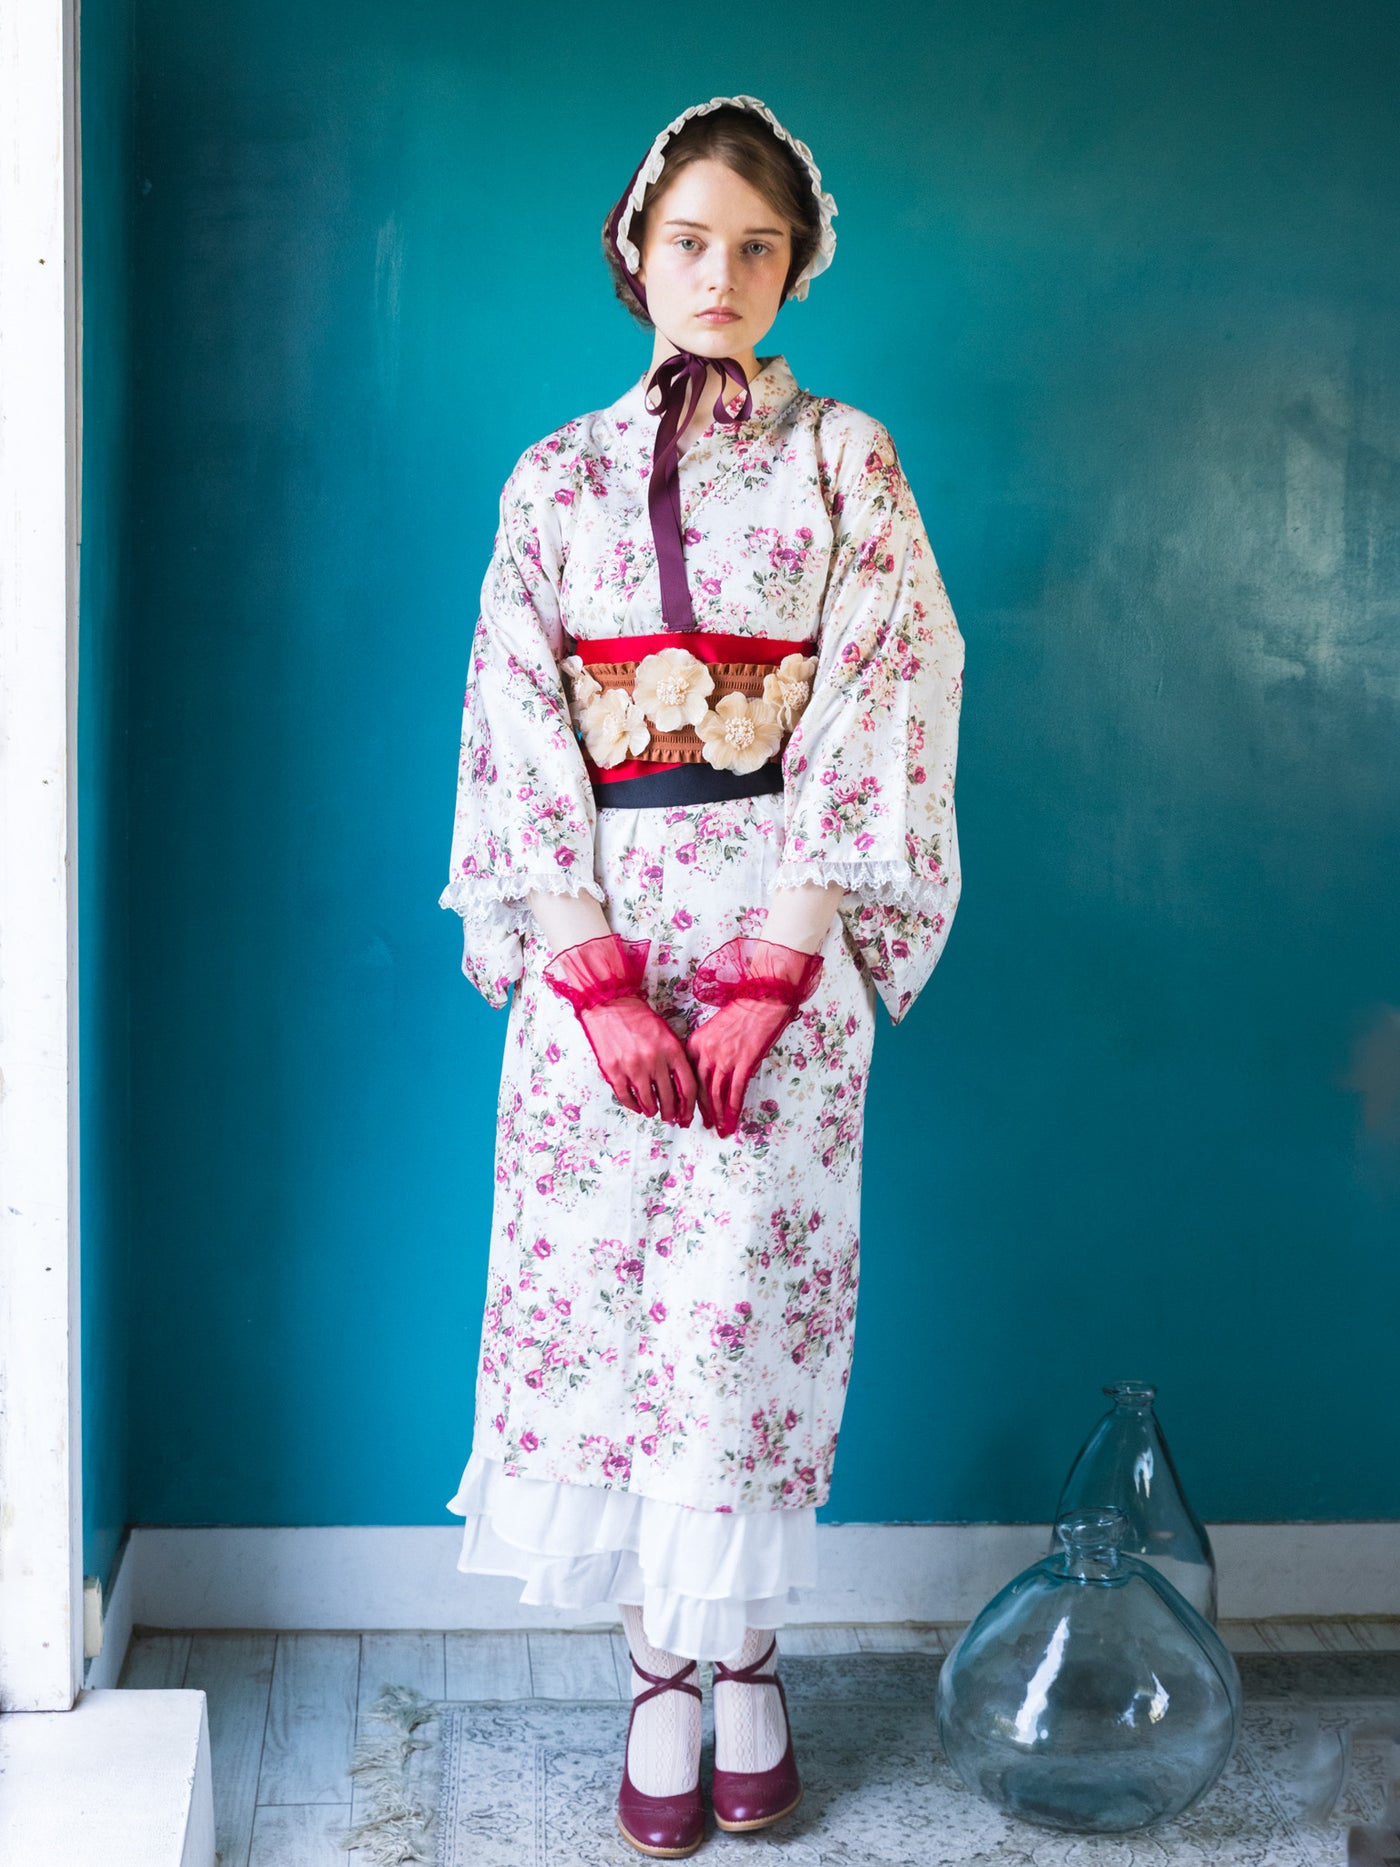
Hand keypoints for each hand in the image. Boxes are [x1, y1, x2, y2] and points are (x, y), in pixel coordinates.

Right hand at [540, 932, 696, 1125]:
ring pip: (648, 1101)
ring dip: (652, 1110)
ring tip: (653, 1111)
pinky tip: (637, 1107)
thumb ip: (675, 1060)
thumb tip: (680, 1090)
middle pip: (669, 1098)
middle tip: (670, 1117)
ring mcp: (633, 1067)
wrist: (610, 1005)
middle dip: (671, 1113)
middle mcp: (654, 1060)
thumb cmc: (640, 1019)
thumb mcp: (667, 1034)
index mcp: (672, 1050)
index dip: (689, 1107)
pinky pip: (626, 1098)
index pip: (688, 1087)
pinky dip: (633, 1106)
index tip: (686, 1115)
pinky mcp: (614, 1071)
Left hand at [684, 996, 795, 1138]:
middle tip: (704, 1125)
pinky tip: (733, 1121)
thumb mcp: (714, 1030)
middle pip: (700, 1089)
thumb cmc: (742, 1012)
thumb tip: (712, 1075)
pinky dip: (733, 1110)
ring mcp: (725, 1058)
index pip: (688, 1077)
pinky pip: (736, 1092)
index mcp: (695, 1043)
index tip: (689, 1110)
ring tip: (720, 1129)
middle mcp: (707, 1052)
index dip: (689, 1098)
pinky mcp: (744, 1062)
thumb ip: (708, 1051)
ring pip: (716, 1095)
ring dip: (718, 1116)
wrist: (763, 999)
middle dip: (702, 1112)